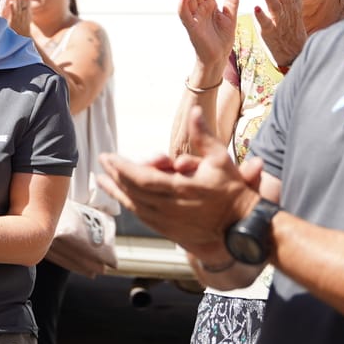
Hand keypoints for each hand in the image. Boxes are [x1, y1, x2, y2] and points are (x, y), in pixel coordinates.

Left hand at [0, 0, 32, 37]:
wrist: (22, 39)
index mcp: (28, 12)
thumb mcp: (28, 17)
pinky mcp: (13, 22)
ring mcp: (19, 18)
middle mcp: (24, 14)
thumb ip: (27, 7)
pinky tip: (11, 2)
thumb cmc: (23, 27)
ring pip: (19, 6)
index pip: (28, 0)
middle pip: (24, 2)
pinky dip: (12, 8)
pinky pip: (13, 14)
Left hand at [97, 109, 259, 261]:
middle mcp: (170, 209)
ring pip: (134, 206)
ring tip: (102, 181)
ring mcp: (168, 223)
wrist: (242, 227)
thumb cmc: (232, 192)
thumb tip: (194, 111)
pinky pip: (143, 217)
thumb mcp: (220, 159)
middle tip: (102, 163)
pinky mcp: (169, 232)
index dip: (121, 168)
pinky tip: (121, 198)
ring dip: (116, 192)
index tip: (107, 157)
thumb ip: (203, 135)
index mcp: (180, 189)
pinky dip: (129, 205)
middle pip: (132, 191)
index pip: (141, 178)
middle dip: (114, 176)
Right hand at [177, 0, 237, 71]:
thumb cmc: (223, 38)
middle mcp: (200, 10)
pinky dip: (183, 6)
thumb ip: (231, 1)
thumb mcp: (230, 16)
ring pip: (188, 0)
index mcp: (209, 6)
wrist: (220, 56)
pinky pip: (185, 15)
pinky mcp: (192, 27)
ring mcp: (195, 18)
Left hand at [254, 0, 306, 68]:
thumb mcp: (292, 10)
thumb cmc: (290, 30)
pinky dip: (262, 16)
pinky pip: (267, 24)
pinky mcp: (272, 34)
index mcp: (294, 5)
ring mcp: (281, 23)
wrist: (295, 55)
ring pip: (276, 6)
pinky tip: (255, 8)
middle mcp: (289, 12)